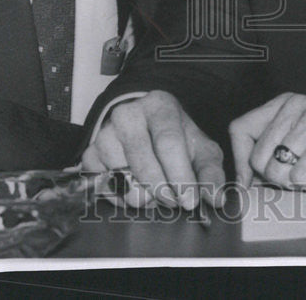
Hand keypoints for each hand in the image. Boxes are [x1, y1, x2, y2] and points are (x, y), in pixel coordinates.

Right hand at [81, 90, 224, 208]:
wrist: (145, 127)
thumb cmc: (175, 138)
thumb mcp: (200, 148)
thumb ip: (211, 172)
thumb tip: (215, 198)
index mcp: (159, 106)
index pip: (168, 143)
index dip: (180, 176)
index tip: (189, 199)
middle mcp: (128, 114)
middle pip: (143, 163)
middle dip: (162, 191)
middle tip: (174, 200)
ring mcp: (105, 133)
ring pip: (122, 179)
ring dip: (143, 195)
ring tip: (155, 190)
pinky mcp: (90, 153)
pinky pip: (102, 187)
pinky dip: (121, 198)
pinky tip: (136, 189)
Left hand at [229, 93, 305, 190]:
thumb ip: (280, 143)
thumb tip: (248, 176)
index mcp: (286, 102)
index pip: (240, 128)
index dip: (239, 162)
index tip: (248, 183)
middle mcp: (296, 106)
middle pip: (258, 160)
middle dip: (278, 178)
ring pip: (278, 173)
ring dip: (301, 182)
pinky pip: (301, 179)